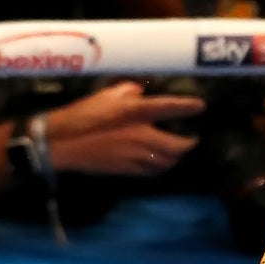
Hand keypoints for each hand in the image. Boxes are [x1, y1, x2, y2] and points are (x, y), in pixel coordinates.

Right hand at [44, 82, 206, 176]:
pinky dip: (160, 167)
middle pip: (177, 146)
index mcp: (136, 112)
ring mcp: (136, 156)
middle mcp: (142, 136)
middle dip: (187, 144)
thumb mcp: (105, 96)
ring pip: (166, 162)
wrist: (63, 144)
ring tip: (177, 152)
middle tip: (190, 139)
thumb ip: (127, 91)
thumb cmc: (83, 115)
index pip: (170, 108)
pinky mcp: (128, 170)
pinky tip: (159, 163)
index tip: (201, 107)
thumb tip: (140, 92)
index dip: (188, 107)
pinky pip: (152, 172)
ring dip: (175, 158)